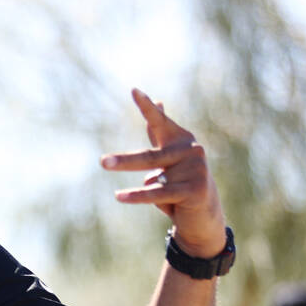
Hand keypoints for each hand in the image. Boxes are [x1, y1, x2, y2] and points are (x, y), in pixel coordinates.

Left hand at [102, 88, 227, 257]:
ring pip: (152, 178)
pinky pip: (157, 193)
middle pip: (149, 157)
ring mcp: (196, 170)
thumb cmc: (180, 182)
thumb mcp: (169, 156)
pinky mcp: (195, 190)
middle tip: (102, 162)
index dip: (147, 107)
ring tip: (120, 192)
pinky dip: (138, 196)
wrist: (203, 215)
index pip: (159, 123)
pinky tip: (120, 196)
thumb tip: (160, 100)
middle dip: (125, 162)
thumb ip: (160, 132)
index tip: (134, 91)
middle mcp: (192, 151)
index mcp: (182, 140)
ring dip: (138, 190)